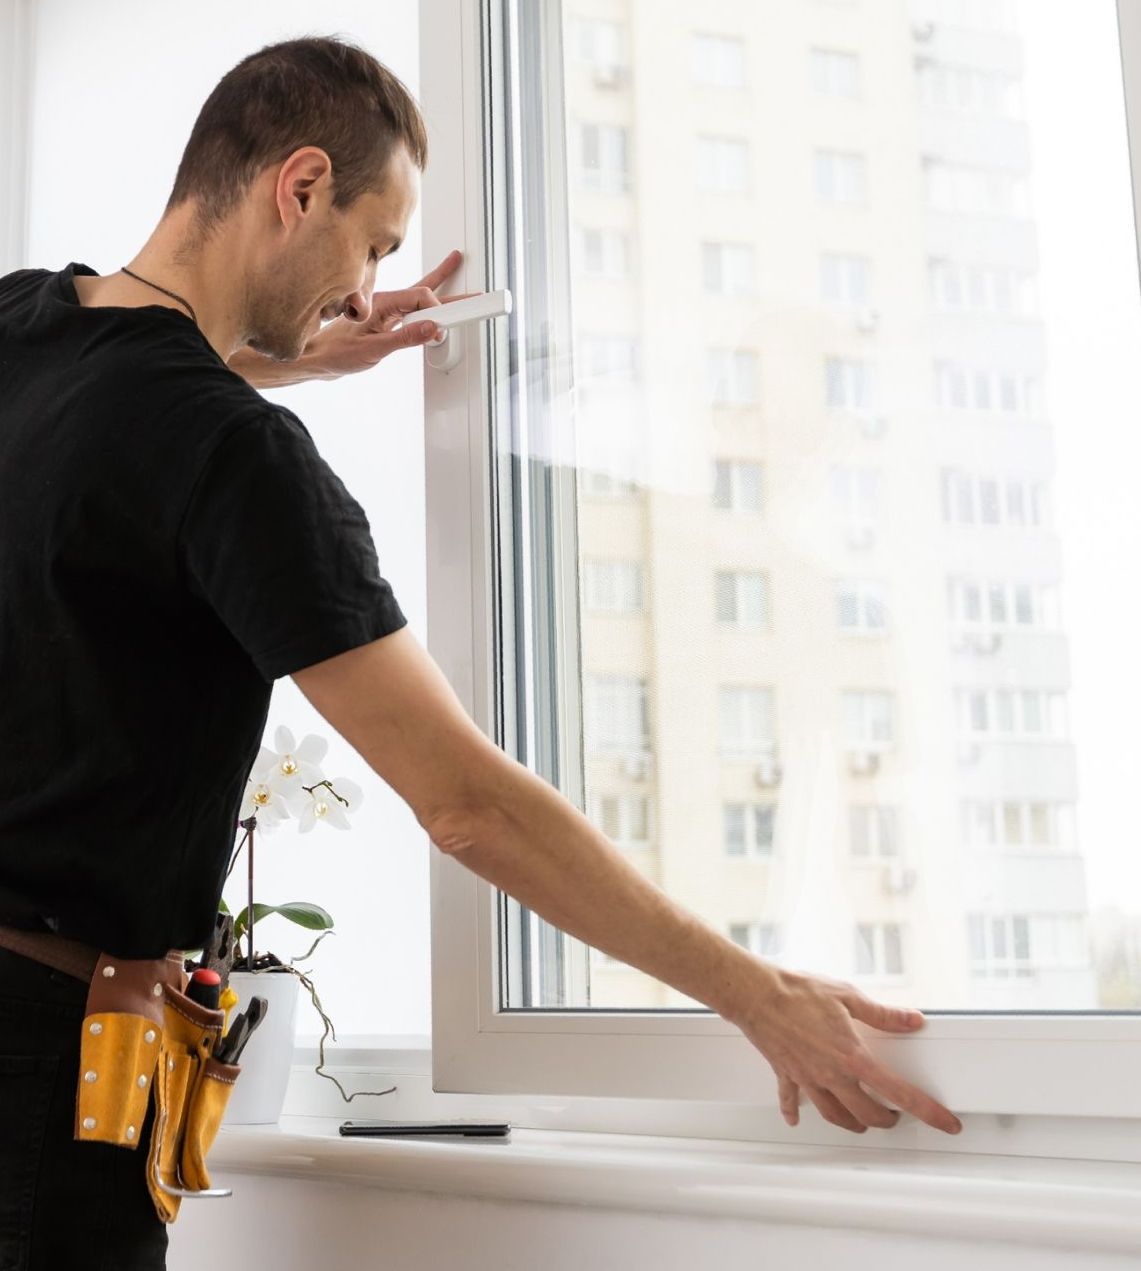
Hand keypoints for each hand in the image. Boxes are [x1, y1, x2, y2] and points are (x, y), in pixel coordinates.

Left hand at [304, 249, 471, 378]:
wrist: (316, 358)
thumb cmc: (336, 353)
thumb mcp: (373, 350)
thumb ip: (405, 338)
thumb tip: (432, 328)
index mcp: (384, 303)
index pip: (421, 297)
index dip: (438, 310)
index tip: (445, 327)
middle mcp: (387, 303)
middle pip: (426, 291)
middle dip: (451, 288)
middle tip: (477, 292)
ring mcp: (388, 312)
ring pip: (420, 297)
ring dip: (440, 286)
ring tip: (454, 266)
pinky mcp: (388, 322)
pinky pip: (412, 309)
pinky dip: (428, 304)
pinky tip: (435, 301)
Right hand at [738, 965, 961, 1134]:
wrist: (756, 994)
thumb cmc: (797, 992)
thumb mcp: (848, 996)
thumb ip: (883, 1014)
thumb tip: (912, 1020)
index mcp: (852, 1058)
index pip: (899, 1093)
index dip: (928, 1111)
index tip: (945, 1123)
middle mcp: (831, 1076)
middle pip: (866, 1114)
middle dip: (886, 1120)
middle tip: (896, 1117)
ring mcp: (807, 1079)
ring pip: (834, 1115)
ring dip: (851, 1122)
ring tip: (860, 1121)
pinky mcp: (786, 1074)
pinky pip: (792, 1100)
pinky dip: (796, 1111)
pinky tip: (797, 1118)